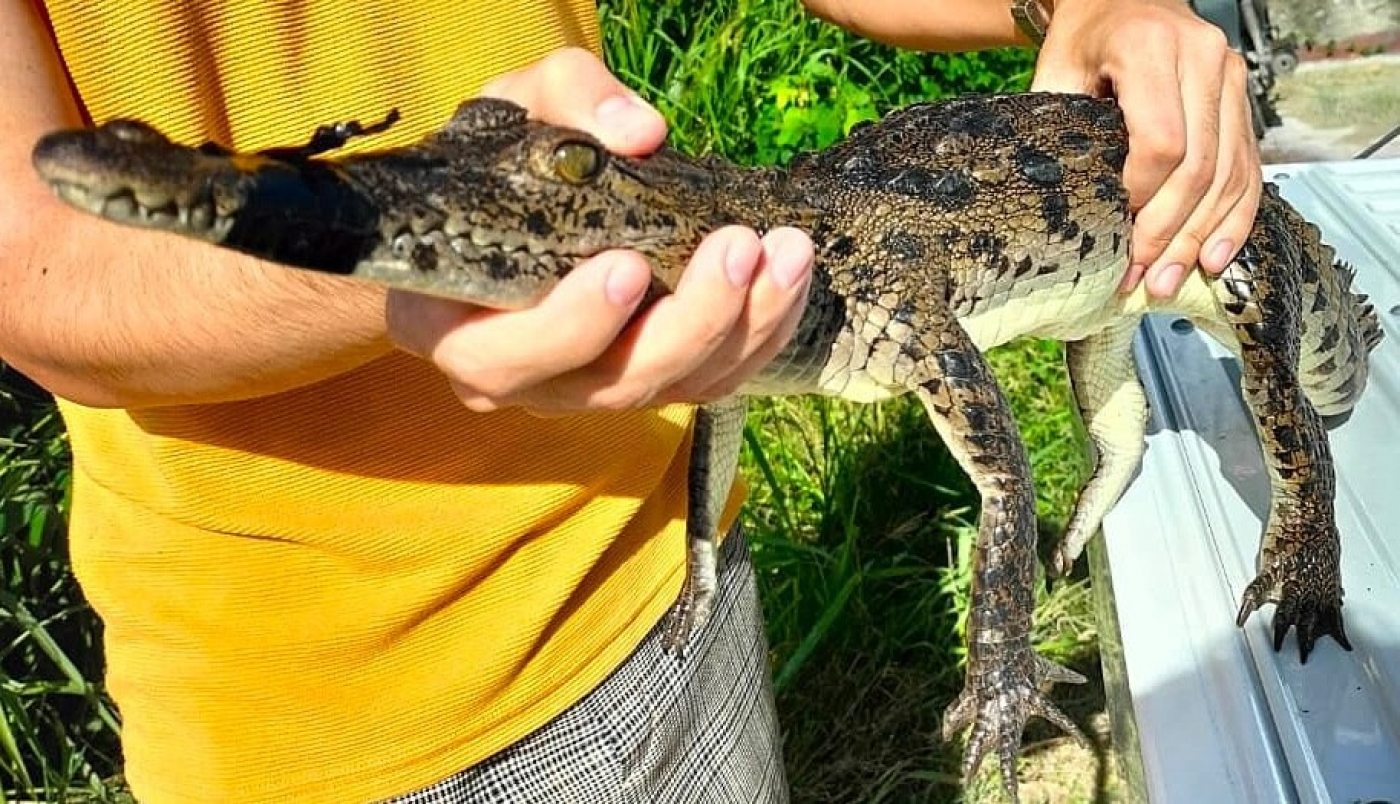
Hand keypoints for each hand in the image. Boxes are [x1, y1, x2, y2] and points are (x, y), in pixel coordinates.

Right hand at [387, 48, 814, 412]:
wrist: (520, 198)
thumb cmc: (503, 158)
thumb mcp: (517, 106)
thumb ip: (568, 101)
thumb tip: (641, 132)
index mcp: (456, 325)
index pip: (501, 356)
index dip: (569, 325)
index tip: (628, 265)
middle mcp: (522, 377)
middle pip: (609, 383)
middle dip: (686, 323)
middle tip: (736, 248)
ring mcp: (589, 389)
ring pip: (673, 387)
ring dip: (741, 328)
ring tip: (788, 252)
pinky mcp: (649, 382)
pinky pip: (712, 381)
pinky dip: (759, 335)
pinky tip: (789, 277)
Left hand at [1030, 0, 1260, 297]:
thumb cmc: (1083, 37)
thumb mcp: (1056, 72)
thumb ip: (1059, 129)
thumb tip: (1061, 209)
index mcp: (1150, 47)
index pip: (1160, 143)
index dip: (1140, 198)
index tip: (1114, 234)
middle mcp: (1203, 58)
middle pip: (1198, 166)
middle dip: (1170, 233)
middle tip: (1144, 280)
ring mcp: (1230, 76)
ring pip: (1228, 173)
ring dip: (1199, 237)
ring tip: (1170, 282)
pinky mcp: (1241, 97)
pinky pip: (1247, 166)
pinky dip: (1233, 217)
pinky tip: (1215, 257)